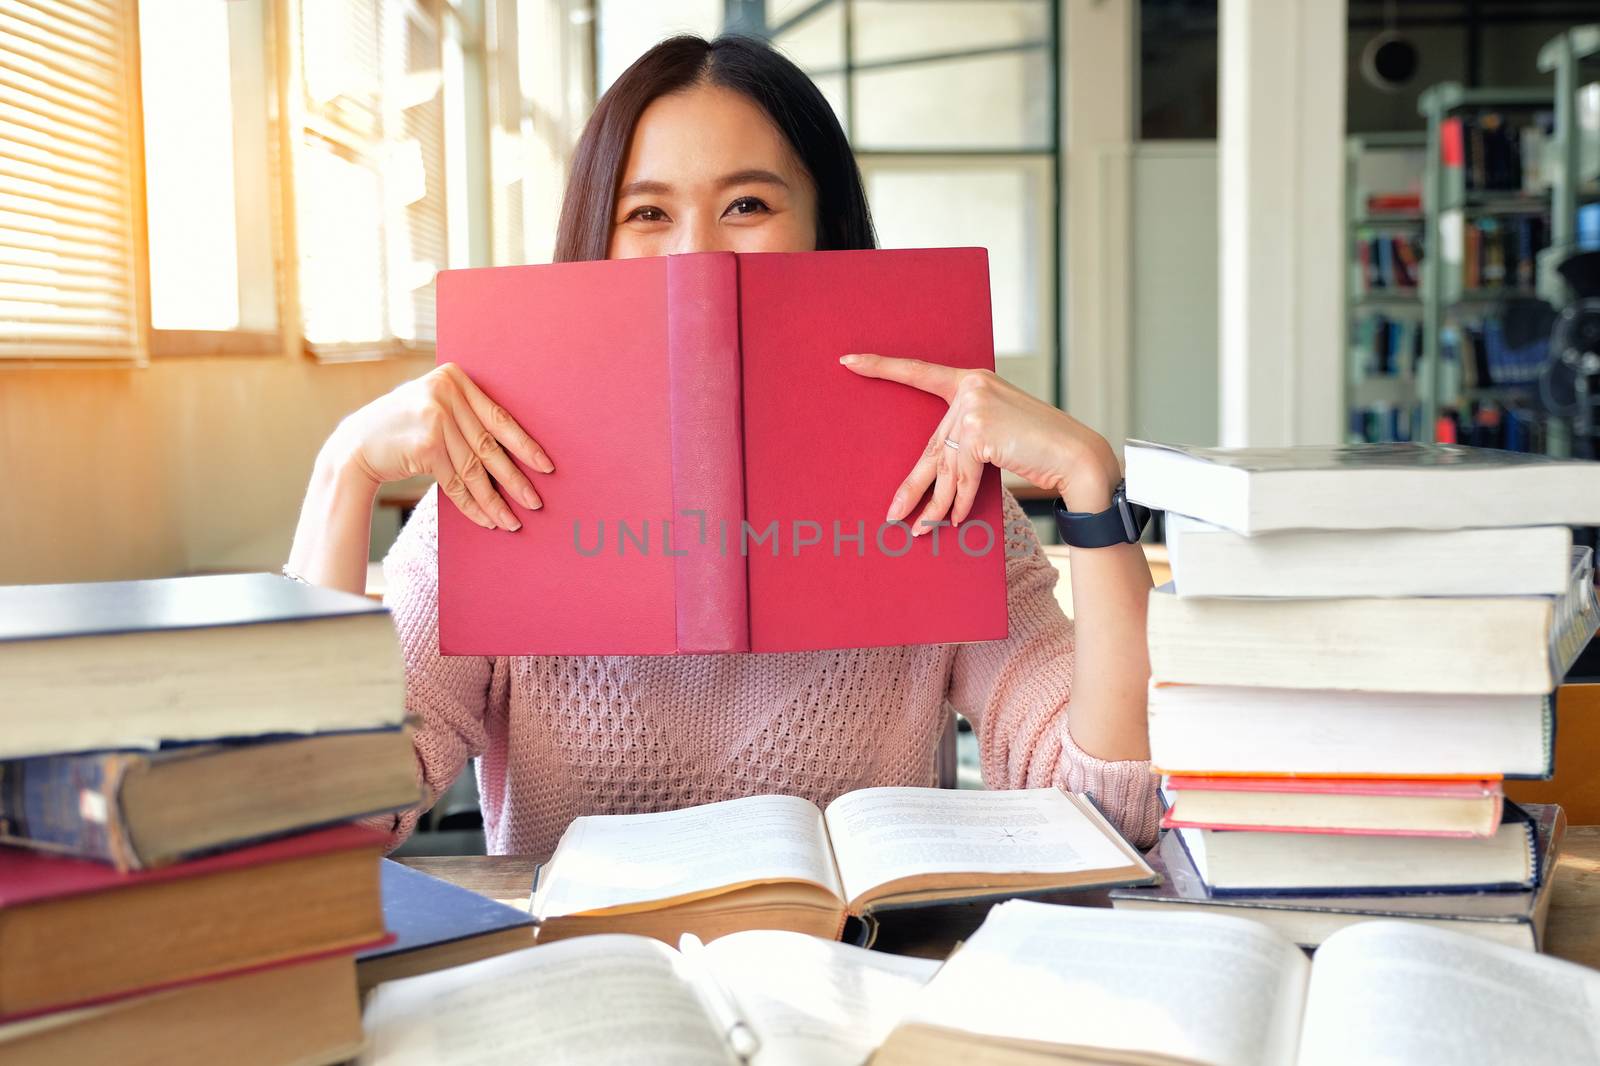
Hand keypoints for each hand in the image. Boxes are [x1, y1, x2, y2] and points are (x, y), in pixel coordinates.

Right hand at [330, 363, 552, 530]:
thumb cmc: (401, 429)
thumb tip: (513, 448)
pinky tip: (487, 519)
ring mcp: (437, 417)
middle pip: (490, 444)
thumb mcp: (432, 406)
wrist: (355, 445)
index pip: (498, 417)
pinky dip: (473, 505)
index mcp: (454, 378)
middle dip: (515, 478)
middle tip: (536, 502)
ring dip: (496, 499)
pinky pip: (458, 482)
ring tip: (513, 520)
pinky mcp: (428, 444)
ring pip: (476, 468)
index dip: (524, 445)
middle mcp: (446, 392)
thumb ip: (464, 414)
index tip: (545, 466)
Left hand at [840, 354, 1120, 532]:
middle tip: (892, 514)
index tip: (848, 360)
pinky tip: (954, 521)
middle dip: (914, 487)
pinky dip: (958, 502)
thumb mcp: (994, 436)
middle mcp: (970, 387)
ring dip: (936, 505)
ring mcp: (974, 407)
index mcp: (971, 379)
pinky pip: (961, 476)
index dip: (881, 367)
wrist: (1075, 455)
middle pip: (932, 446)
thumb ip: (963, 440)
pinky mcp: (979, 431)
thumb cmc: (1037, 446)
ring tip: (922, 531)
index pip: (919, 372)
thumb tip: (931, 478)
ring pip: (945, 468)